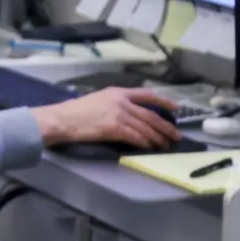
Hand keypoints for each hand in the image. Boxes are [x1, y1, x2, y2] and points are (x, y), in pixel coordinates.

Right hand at [33, 87, 181, 149]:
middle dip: (166, 126)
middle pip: (151, 114)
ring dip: (158, 138)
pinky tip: (150, 148)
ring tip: (165, 145)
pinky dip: (145, 143)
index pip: (147, 95)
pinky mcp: (115, 128)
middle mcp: (121, 101)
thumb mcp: (98, 99)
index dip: (164, 102)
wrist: (63, 119)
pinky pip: (136, 137)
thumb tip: (129, 114)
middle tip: (176, 136)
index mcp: (118, 92)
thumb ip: (115, 103)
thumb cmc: (75, 111)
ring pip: (146, 127)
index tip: (175, 108)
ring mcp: (119, 114)